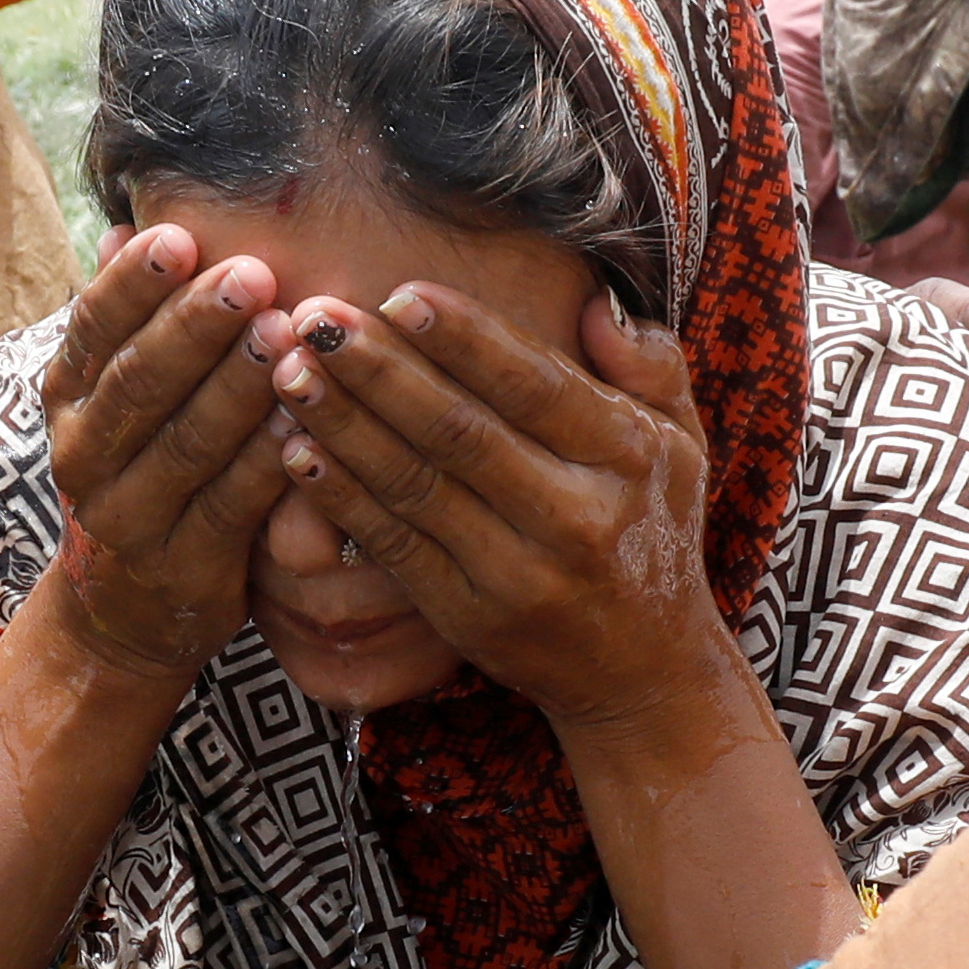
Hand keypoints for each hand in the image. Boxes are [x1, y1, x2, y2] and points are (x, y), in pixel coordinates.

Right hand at [38, 223, 292, 687]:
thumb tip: (122, 224)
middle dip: (195, 326)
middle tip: (252, 274)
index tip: (179, 237)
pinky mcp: (184, 568)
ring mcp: (129, 517)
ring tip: (286, 334)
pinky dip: (269, 460)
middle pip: (138, 383)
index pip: (92, 330)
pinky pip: (232, 507)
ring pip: (186, 444)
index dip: (132, 284)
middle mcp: (84, 456)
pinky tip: (305, 418)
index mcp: (67, 399)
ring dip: (238, 387)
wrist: (125, 613)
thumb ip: (127, 323)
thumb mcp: (114, 400)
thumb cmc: (141, 474)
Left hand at [257, 284, 734, 734]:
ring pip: (415, 485)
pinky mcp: (468, 618)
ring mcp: (517, 574)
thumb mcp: (681, 442)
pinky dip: (342, 499)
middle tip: (315, 316)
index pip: (533, 385)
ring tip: (287, 371)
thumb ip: (650, 364)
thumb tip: (596, 300)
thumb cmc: (654, 531)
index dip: (462, 339)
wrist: (644, 674)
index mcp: (625, 457)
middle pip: (459, 431)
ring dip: (343, 425)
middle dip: (379, 369)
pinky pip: (394, 546)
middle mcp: (575, 517)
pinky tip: (297, 452)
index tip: (399, 294)